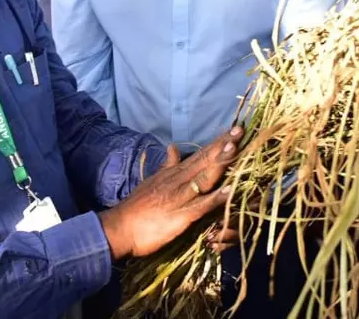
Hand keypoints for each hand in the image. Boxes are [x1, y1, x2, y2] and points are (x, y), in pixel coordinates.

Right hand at [99, 127, 241, 259]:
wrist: (119, 228)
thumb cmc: (137, 207)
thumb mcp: (153, 181)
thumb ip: (167, 165)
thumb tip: (173, 146)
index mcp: (174, 174)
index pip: (200, 154)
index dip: (217, 142)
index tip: (234, 130)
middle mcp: (178, 181)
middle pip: (204, 160)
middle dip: (223, 145)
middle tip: (239, 130)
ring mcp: (179, 197)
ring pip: (204, 178)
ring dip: (219, 163)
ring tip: (235, 149)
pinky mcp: (179, 216)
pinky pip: (200, 206)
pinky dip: (214, 199)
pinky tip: (229, 192)